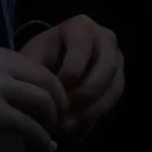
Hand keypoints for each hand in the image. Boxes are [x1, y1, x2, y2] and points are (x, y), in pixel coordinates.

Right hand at [0, 41, 65, 151]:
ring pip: (41, 101)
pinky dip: (40, 138)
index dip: (51, 86)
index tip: (55, 103)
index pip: (36, 65)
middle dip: (58, 102)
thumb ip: (1, 75)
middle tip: (60, 119)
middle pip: (45, 80)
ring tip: (51, 134)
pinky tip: (44, 147)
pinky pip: (27, 125)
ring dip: (51, 121)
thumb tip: (35, 90)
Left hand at [16, 16, 124, 138]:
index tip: (53, 93)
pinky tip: (75, 124)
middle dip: (84, 94)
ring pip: (114, 85)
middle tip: (63, 114)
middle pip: (106, 67)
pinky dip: (96, 113)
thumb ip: (39, 73)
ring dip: (90, 108)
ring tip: (66, 125)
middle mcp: (105, 37)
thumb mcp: (32, 59)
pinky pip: (114, 98)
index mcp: (81, 26)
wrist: (50, 64)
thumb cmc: (40, 59)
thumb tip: (49, 96)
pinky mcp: (118, 77)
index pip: (82, 47)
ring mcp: (116, 58)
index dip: (70, 72)